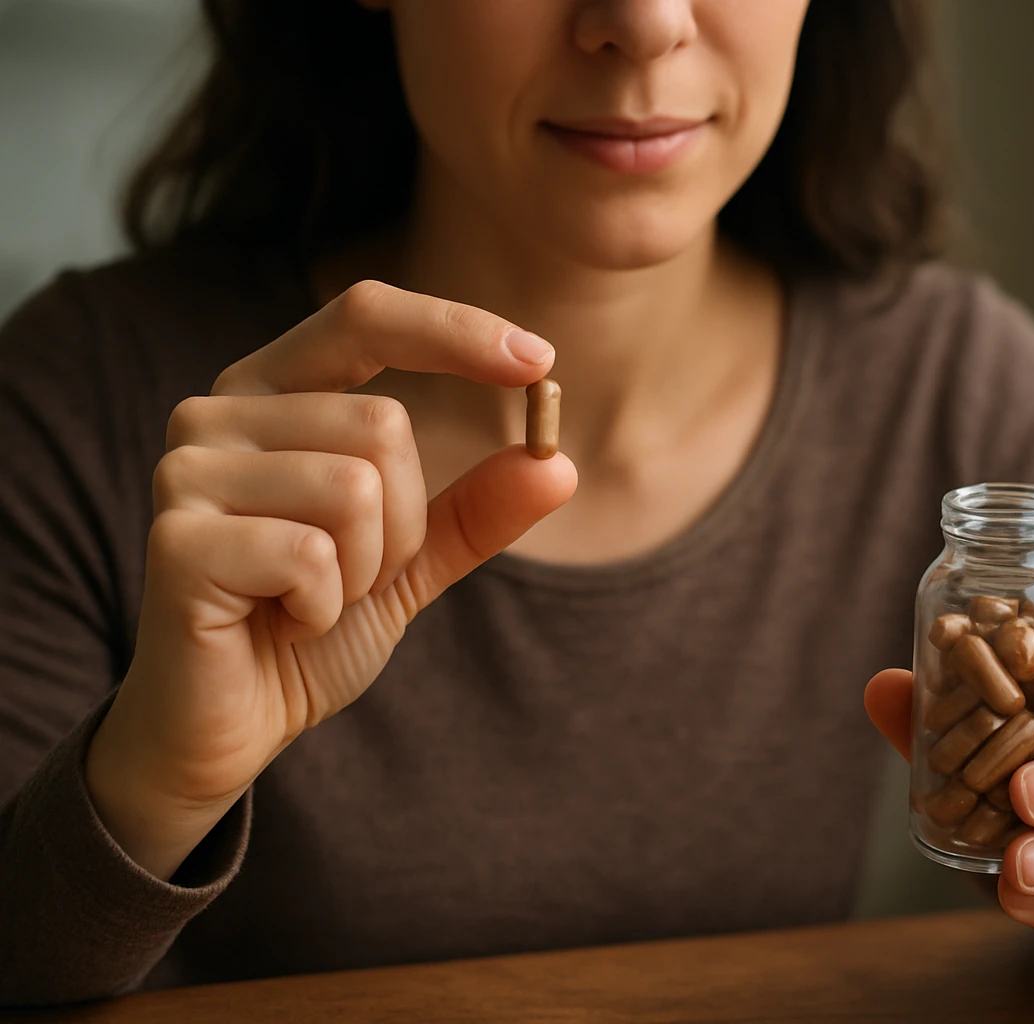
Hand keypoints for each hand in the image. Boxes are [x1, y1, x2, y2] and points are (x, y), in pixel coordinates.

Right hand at [85, 281, 576, 879]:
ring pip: (355, 488)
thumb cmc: (310, 629)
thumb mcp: (412, 560)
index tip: (539, 362)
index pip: (363, 316)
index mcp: (270, 392)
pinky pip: (313, 554)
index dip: (453, 328)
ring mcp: (185, 470)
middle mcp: (214, 412)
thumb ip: (476, 509)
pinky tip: (282, 622)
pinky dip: (326, 607)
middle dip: (403, 525)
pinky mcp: (176, 540)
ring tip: (310, 600)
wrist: (233, 725)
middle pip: (381, 424)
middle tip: (350, 577)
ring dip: (365, 569)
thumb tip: (557, 462)